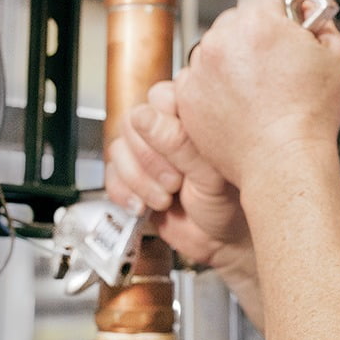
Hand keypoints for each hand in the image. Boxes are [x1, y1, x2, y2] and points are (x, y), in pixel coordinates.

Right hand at [107, 78, 250, 271]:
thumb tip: (144, 116)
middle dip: (151, 162)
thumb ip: (180, 144)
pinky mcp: (132, 174)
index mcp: (192, 116)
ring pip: (118, 149)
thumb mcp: (210, 175)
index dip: (163, 129)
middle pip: (133, 124)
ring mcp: (147, 151)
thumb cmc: (229, 203)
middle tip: (175, 183)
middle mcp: (166, 128)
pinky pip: (110, 175)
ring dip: (139, 181)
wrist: (220, 241)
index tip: (180, 159)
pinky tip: (145, 206)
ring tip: (164, 199)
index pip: (159, 98)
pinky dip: (125, 194)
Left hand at [173, 0, 339, 192]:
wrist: (282, 161)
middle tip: (274, 64)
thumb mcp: (336, 56)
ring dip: (231, 59)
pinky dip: (213, 86)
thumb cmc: (309, 117)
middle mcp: (222, 40)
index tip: (283, 24)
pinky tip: (238, 103)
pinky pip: (198, 77)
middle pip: (235, 19)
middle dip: (253, 34)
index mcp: (258, 23)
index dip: (277, 7)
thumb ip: (321, 21)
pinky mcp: (186, 95)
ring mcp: (200, 68)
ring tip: (256, 89)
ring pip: (215, 47)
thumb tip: (307, 10)